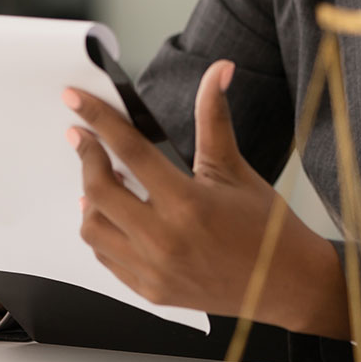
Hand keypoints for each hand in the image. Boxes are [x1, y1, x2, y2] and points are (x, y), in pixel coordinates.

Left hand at [65, 59, 348, 337]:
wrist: (287, 285)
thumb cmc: (265, 228)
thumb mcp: (235, 169)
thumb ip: (214, 117)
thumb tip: (218, 70)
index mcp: (188, 203)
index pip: (129, 150)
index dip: (97, 119)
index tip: (73, 100)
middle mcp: (165, 239)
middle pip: (99, 190)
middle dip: (86, 156)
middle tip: (85, 138)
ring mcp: (154, 270)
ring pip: (92, 228)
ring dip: (89, 198)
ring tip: (103, 179)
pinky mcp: (150, 291)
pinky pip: (105, 258)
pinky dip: (101, 231)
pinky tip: (111, 214)